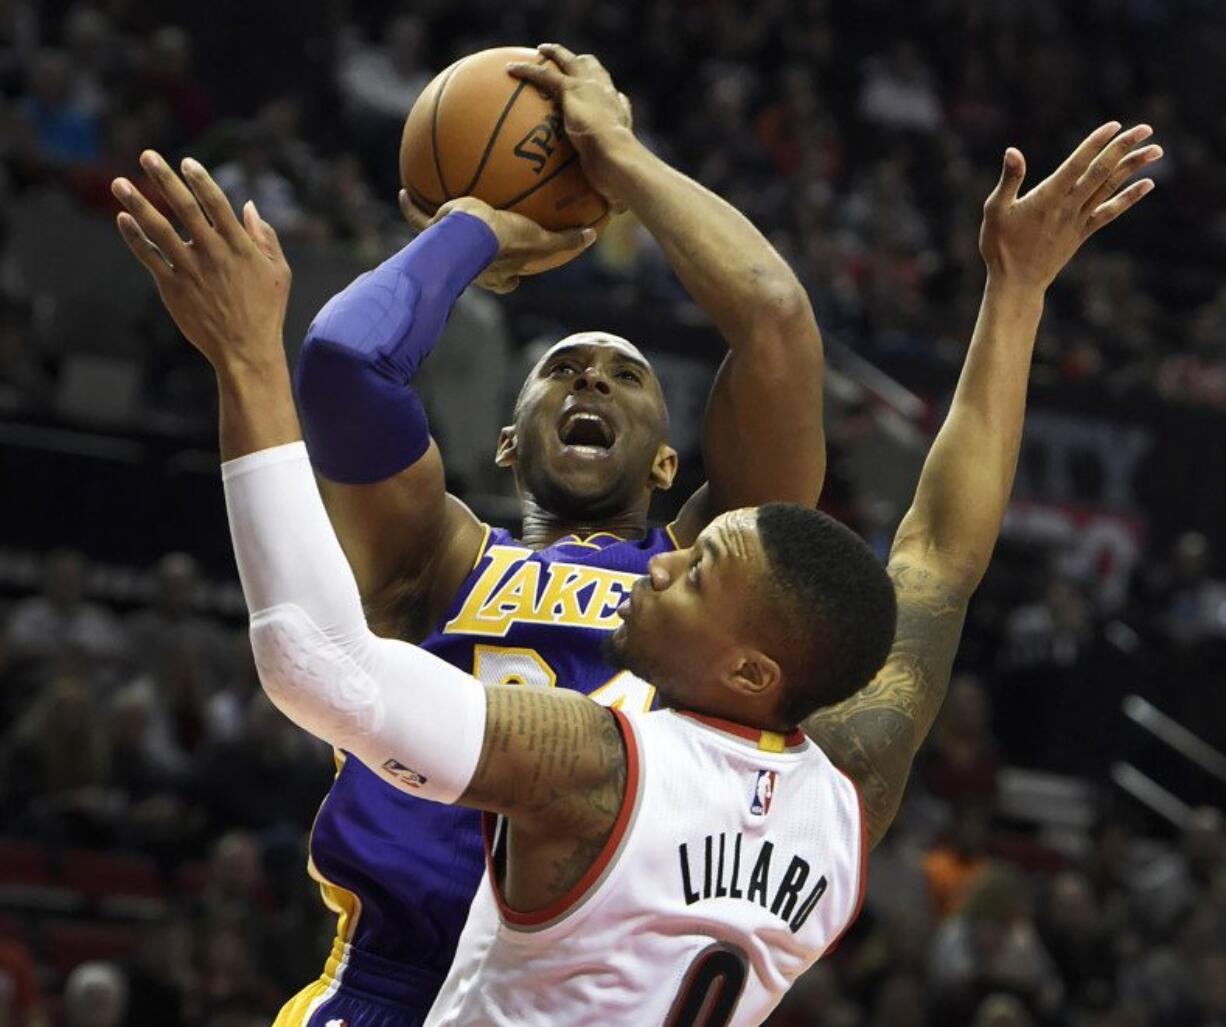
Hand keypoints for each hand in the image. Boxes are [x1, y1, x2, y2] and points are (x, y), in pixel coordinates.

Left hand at [111, 151, 290, 374]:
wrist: (246, 350)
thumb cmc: (266, 310)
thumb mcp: (279, 271)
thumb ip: (266, 237)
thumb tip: (249, 206)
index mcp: (239, 247)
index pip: (216, 204)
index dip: (200, 180)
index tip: (186, 162)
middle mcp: (213, 254)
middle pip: (185, 208)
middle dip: (164, 180)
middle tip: (146, 156)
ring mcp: (190, 270)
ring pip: (159, 230)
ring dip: (137, 203)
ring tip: (119, 183)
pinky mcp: (173, 288)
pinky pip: (149, 257)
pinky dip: (135, 238)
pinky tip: (123, 219)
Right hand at [399, 192, 595, 292]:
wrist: (470, 235)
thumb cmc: (506, 241)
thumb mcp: (543, 241)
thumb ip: (567, 239)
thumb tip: (594, 235)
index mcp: (499, 270)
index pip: (508, 280)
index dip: (512, 279)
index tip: (516, 275)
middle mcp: (473, 266)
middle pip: (475, 266)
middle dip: (477, 262)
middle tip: (478, 248)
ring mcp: (450, 252)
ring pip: (441, 245)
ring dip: (438, 235)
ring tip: (436, 218)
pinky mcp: (433, 235)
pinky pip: (419, 221)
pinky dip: (411, 208)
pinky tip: (404, 193)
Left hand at [507, 43, 635, 209]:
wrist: (620, 163)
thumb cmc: (622, 181)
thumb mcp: (617, 189)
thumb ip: (610, 197)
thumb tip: (608, 220)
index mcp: (620, 118)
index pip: (615, 100)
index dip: (608, 95)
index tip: (603, 95)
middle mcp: (608, 97)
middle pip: (596, 71)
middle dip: (583, 63)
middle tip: (569, 62)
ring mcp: (591, 89)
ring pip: (571, 62)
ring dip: (556, 54)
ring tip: (540, 51)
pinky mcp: (574, 89)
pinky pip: (545, 75)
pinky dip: (528, 70)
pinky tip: (510, 70)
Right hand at [980, 121, 1162, 290]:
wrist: (1015, 283)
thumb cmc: (999, 246)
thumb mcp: (995, 210)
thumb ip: (1009, 179)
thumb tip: (1012, 150)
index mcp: (1046, 198)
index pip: (1077, 165)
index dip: (1095, 144)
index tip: (1114, 125)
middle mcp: (1068, 207)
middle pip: (1101, 172)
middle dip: (1124, 148)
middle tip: (1146, 128)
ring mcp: (1078, 220)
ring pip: (1110, 188)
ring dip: (1133, 167)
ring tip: (1156, 150)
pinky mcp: (1082, 233)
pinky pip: (1110, 212)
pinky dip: (1129, 198)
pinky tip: (1147, 184)